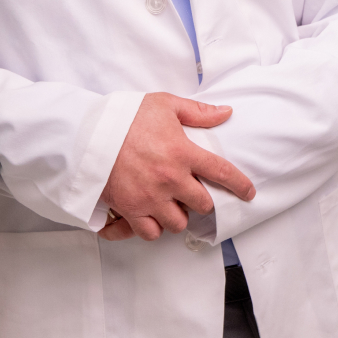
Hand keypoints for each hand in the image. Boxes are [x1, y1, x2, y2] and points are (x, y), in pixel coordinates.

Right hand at [98, 92, 254, 241]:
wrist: (88, 134)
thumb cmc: (126, 117)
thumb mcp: (165, 105)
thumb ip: (198, 112)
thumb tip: (225, 113)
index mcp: (182, 152)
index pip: (221, 172)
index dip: (239, 185)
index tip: (248, 192)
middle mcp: (170, 179)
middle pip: (202, 204)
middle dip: (202, 200)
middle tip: (193, 192)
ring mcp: (150, 198)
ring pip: (178, 222)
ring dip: (179, 215)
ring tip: (172, 204)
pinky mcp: (130, 210)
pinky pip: (150, 233)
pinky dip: (154, 227)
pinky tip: (153, 216)